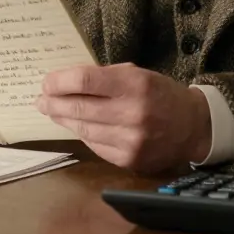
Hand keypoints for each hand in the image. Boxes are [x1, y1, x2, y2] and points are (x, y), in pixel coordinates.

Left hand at [36, 63, 210, 174]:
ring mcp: (130, 140)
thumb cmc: (161, 94)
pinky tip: (75, 125)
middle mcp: (132, 113)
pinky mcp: (128, 159)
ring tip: (52, 111)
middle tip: (40, 99)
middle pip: (79, 107)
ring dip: (63, 119)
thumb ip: (105, 77)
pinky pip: (94, 145)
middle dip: (53, 102)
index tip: (47, 82)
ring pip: (83, 129)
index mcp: (135, 85)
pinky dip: (82, 134)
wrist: (192, 127)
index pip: (85, 81)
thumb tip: (66, 81)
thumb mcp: (138, 75)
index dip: (60, 81)